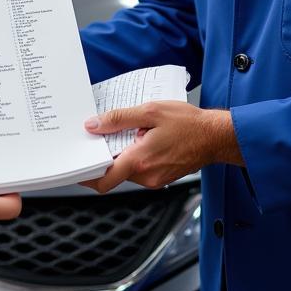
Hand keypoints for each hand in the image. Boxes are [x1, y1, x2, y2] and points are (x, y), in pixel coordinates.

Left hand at [81, 102, 242, 193]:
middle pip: (113, 173)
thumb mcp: (150, 111)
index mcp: (140, 161)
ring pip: (127, 171)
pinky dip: (133, 156)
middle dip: (103, 157)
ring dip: (120, 154)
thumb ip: (119, 118)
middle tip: (95, 136)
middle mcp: (147, 176)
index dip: (86, 175)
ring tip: (122, 131)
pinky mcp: (162, 177)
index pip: (104, 179)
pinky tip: (138, 137)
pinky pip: (140, 169)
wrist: (216, 137)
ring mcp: (155, 179)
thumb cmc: (188, 123)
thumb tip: (93, 125)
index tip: (74, 166)